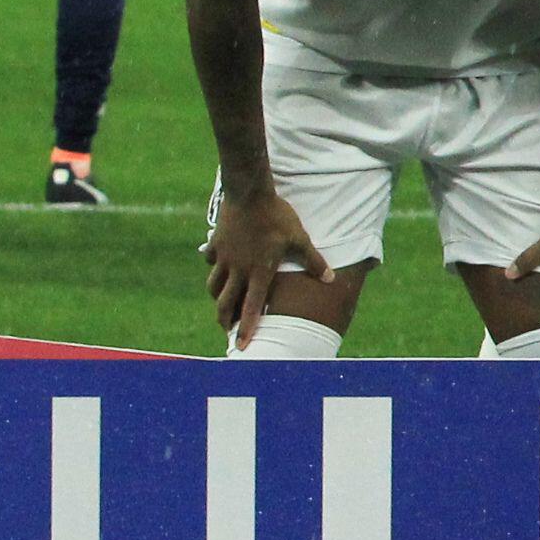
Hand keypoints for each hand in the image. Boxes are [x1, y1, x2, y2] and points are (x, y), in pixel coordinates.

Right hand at [204, 185, 329, 347]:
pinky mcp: (215, 245)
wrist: (249, 193)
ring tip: (222, 303)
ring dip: (217, 297)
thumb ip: (313, 260)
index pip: (250, 308)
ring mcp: (223, 258)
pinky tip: (219, 267)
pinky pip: (210, 262)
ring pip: (213, 286)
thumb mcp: (299, 238)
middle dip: (224, 320)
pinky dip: (214, 268)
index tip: (241, 345)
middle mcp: (237, 270)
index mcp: (258, 272)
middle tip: (227, 329)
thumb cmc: (277, 217)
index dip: (246, 328)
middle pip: (224, 304)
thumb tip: (330, 278)